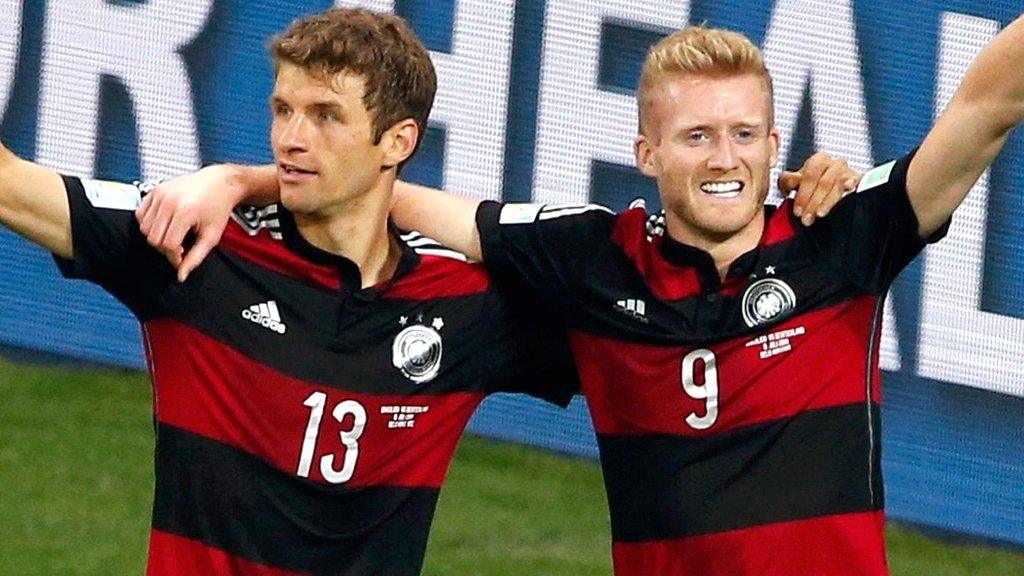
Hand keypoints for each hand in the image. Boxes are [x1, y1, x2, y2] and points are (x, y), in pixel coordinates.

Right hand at [135, 164, 243, 282]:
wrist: (218, 183)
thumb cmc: (218, 207)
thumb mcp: (212, 236)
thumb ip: (196, 257)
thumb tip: (181, 275)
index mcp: (184, 211)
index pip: (167, 245)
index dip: (174, 257)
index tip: (181, 258)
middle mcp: (169, 201)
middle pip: (153, 238)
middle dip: (165, 249)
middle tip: (179, 248)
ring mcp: (159, 194)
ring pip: (144, 228)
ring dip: (156, 238)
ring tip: (173, 236)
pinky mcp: (154, 190)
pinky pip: (140, 215)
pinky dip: (148, 224)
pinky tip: (163, 225)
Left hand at [778, 151, 860, 225]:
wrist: (839, 189)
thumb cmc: (815, 187)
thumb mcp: (800, 184)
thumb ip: (789, 183)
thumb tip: (785, 187)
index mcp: (817, 161)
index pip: (808, 176)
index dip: (802, 195)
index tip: (797, 212)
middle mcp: (833, 162)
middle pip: (822, 182)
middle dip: (813, 202)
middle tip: (806, 218)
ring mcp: (847, 170)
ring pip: (836, 185)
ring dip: (827, 202)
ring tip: (819, 215)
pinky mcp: (858, 178)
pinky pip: (854, 181)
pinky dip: (850, 184)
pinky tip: (848, 188)